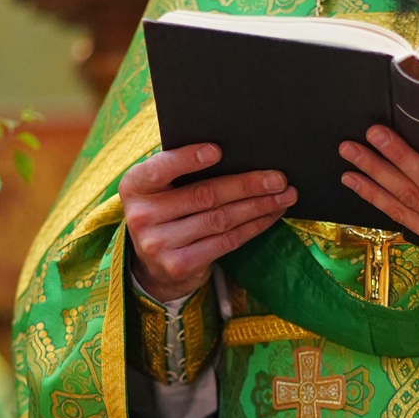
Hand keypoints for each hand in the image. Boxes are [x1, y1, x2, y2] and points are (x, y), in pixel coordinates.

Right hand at [119, 143, 295, 302]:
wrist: (153, 266)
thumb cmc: (166, 212)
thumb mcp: (161, 189)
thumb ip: (181, 171)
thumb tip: (238, 153)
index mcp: (133, 186)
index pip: (160, 169)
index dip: (189, 159)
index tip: (218, 151)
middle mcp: (142, 216)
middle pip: (204, 195)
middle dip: (246, 185)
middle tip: (279, 178)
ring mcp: (159, 244)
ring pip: (220, 219)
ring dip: (258, 206)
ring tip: (285, 195)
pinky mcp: (180, 264)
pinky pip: (226, 241)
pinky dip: (254, 226)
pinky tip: (271, 215)